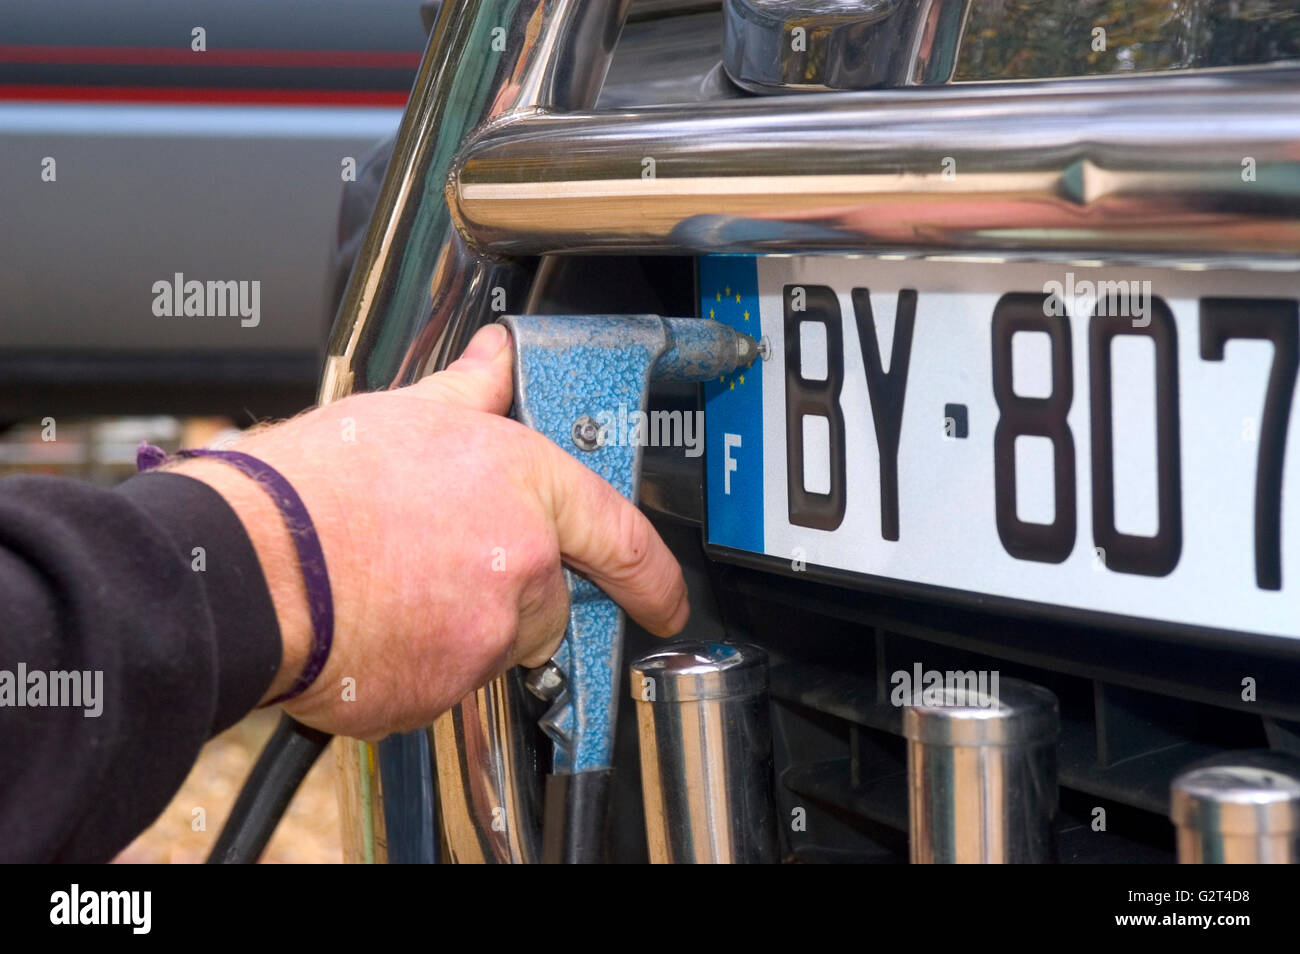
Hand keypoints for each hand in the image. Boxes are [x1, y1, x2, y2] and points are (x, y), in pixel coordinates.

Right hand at [174, 324, 688, 738]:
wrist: (241, 565)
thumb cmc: (311, 488)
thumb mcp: (407, 414)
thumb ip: (473, 391)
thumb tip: (499, 356)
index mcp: (523, 485)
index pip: (621, 535)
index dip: (654, 576)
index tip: (664, 600)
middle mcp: (519, 562)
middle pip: (553, 602)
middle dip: (513, 595)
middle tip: (444, 569)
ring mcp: (483, 633)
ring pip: (499, 646)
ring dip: (465, 630)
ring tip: (396, 590)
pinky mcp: (441, 691)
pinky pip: (450, 684)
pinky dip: (422, 664)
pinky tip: (377, 624)